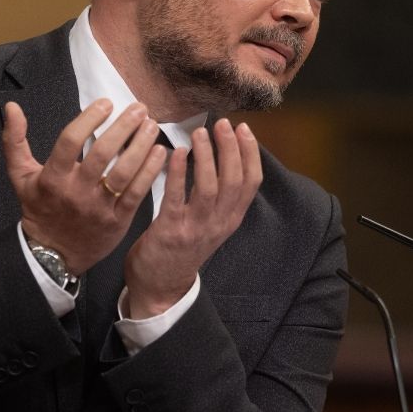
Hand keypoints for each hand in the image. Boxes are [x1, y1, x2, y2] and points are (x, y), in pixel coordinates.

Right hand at [2, 99, 166, 274]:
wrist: (53, 254)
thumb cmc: (39, 208)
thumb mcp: (20, 176)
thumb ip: (14, 141)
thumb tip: (12, 107)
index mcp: (53, 178)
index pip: (70, 142)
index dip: (89, 119)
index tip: (106, 103)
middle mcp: (76, 192)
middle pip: (102, 154)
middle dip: (123, 127)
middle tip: (139, 108)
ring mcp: (99, 207)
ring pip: (124, 173)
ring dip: (141, 146)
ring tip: (151, 125)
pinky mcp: (118, 220)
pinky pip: (136, 193)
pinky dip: (150, 171)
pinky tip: (159, 152)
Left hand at [123, 119, 262, 317]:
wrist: (160, 287)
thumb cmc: (183, 248)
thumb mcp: (212, 224)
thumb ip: (220, 197)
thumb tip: (225, 156)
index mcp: (230, 219)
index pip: (251, 182)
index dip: (250, 153)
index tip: (243, 128)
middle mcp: (218, 224)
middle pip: (233, 181)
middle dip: (231, 148)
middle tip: (223, 124)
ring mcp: (196, 229)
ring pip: (210, 188)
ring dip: (207, 157)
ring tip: (200, 133)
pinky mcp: (171, 232)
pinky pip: (177, 198)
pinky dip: (179, 173)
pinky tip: (177, 153)